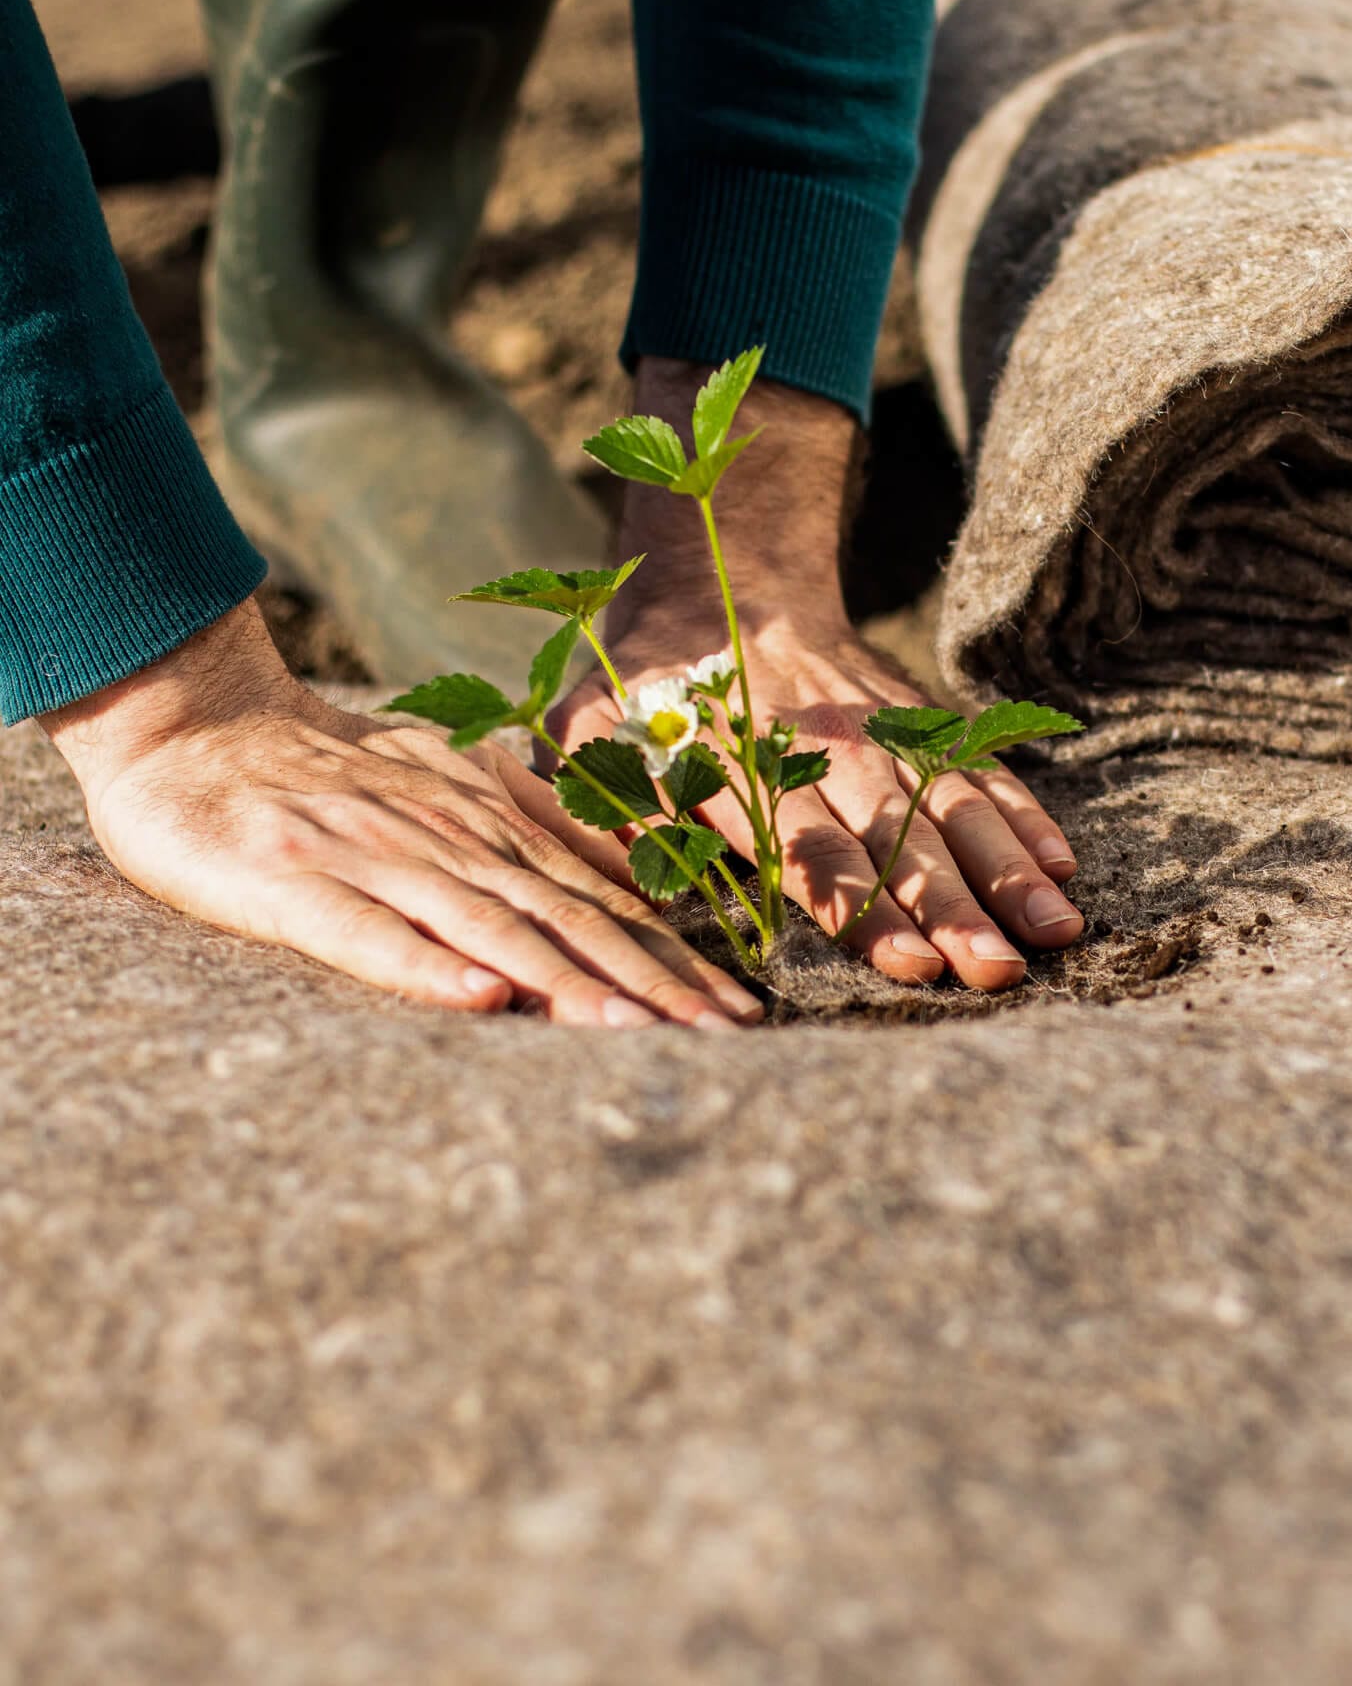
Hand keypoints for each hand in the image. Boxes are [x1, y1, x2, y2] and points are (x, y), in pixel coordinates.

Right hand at [42, 600, 762, 1027]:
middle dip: (649, 984)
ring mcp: (373, 858)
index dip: (672, 958)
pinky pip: (367, 933)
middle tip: (721, 1041)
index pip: (599, 899)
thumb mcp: (453, 776)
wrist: (197, 723)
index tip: (740, 1013)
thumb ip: (544, 820)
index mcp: (489, 820)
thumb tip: (646, 874)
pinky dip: (424, 967)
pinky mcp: (292, 883)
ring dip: (565, 981)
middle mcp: (448, 838)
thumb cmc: (329, 767)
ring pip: (485, 927)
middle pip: (565, 918)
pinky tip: (480, 1002)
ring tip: (633, 1032)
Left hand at [551, 360, 1083, 991]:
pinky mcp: (914, 713)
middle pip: (892, 831)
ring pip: (948, 799)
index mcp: (736, 760)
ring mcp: (876, 725)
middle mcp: (816, 743)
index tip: (902, 959)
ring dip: (1004, 868)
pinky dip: (1020, 810)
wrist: (721, 584)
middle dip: (947, 903)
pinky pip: (977, 762)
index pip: (803, 843)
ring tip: (1056, 932)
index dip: (856, 902)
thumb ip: (610, 805)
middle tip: (995, 968)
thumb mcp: (594, 734)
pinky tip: (1061, 865)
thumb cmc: (645, 693)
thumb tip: (639, 883)